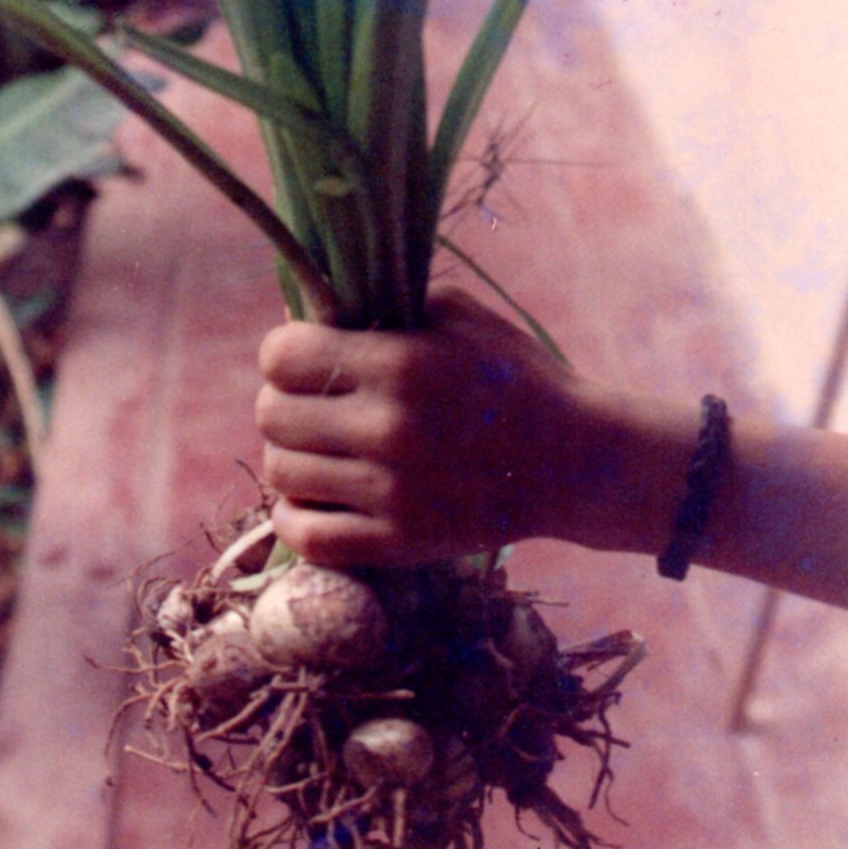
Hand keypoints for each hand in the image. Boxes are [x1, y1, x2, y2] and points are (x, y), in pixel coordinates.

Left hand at [255, 287, 582, 566]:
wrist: (574, 462)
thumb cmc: (513, 377)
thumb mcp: (458, 316)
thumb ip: (382, 305)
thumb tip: (305, 313)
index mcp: (402, 364)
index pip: (283, 356)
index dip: (285, 352)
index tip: (305, 356)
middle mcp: (390, 428)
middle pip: (273, 415)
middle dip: (285, 401)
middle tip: (313, 404)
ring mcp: (393, 492)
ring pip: (282, 472)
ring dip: (292, 455)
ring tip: (321, 448)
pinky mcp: (400, 543)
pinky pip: (305, 536)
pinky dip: (294, 516)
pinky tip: (315, 496)